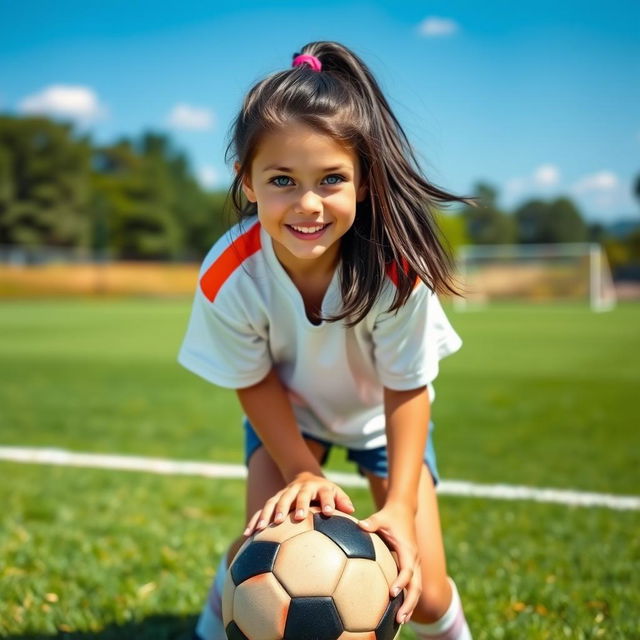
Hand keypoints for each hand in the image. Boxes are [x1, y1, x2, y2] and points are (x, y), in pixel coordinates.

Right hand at [244, 471, 354, 535]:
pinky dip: (255, 520)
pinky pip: (262, 510)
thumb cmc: (324, 492)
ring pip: (276, 501)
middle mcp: (300, 488)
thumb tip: (352, 510)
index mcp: (318, 487)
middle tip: (297, 517)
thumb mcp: (335, 492)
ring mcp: (285, 493)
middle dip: (297, 505)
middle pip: (297, 495)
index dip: (326, 500)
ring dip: (271, 513)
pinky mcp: (273, 500)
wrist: (305, 478)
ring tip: (265, 528)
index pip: (324, 492)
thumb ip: (342, 501)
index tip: (328, 511)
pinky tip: (248, 534)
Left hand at [357, 502, 420, 624]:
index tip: (392, 593)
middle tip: (400, 619)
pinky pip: (412, 584)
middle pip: (416, 586)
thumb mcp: (381, 516)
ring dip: (411, 604)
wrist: (404, 510)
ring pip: (417, 588)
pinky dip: (408, 598)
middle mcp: (414, 559)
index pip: (407, 570)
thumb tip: (360, 526)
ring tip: (401, 621)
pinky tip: (399, 610)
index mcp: (408, 550)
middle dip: (410, 603)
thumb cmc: (390, 515)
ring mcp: (415, 563)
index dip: (401, 582)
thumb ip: (371, 523)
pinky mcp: (412, 565)